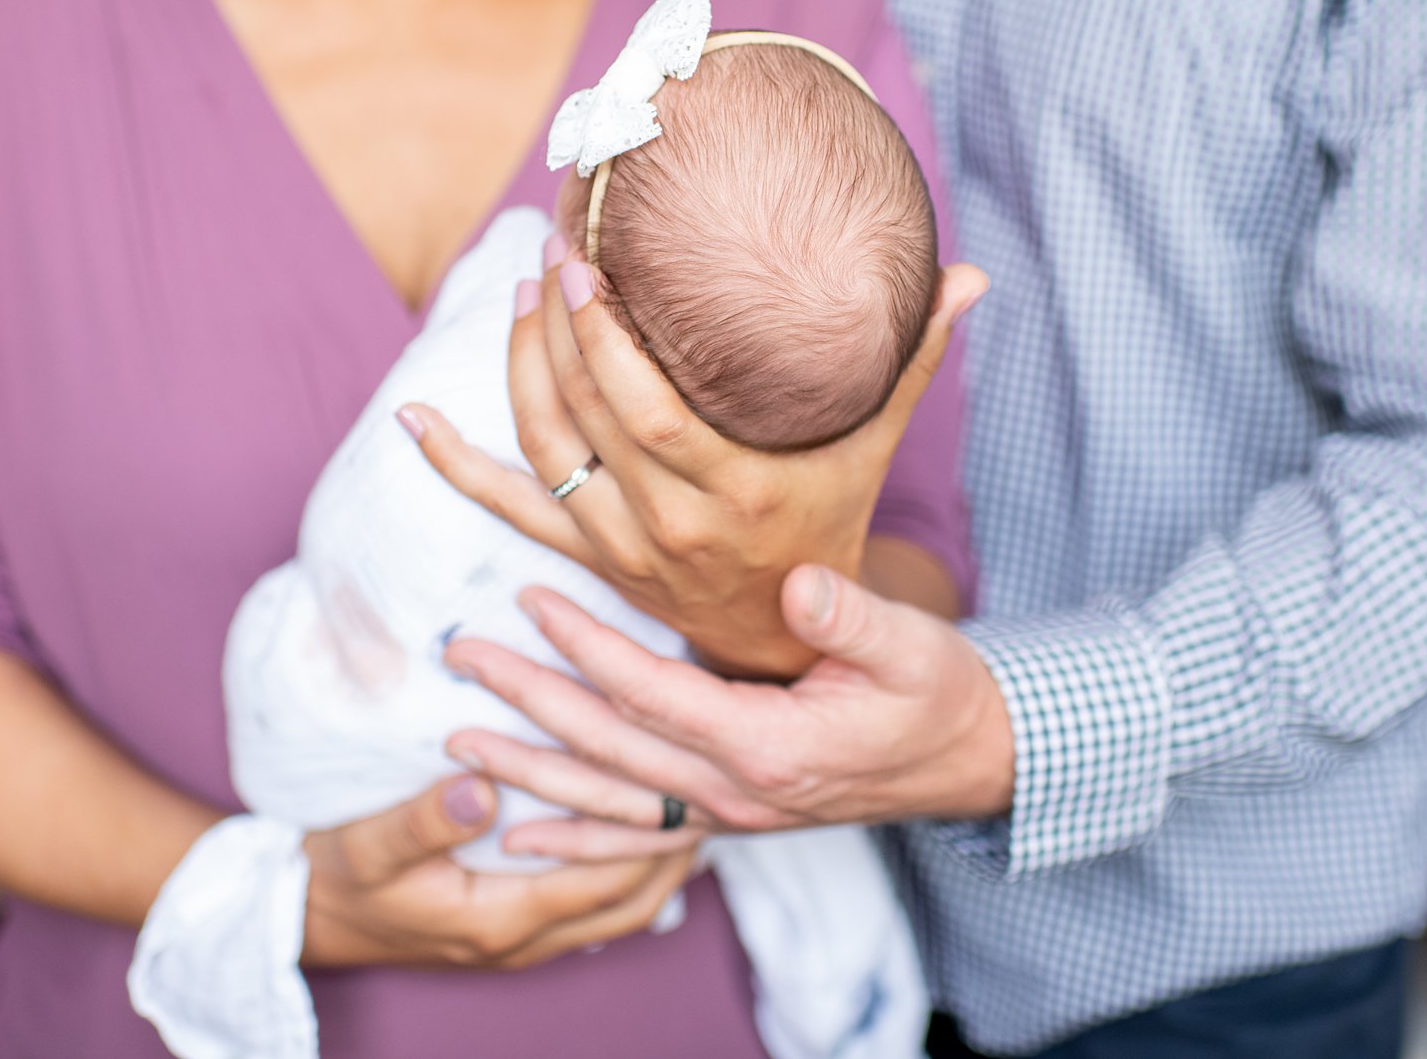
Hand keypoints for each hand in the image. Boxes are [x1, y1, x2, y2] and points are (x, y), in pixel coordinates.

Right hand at [299, 773, 696, 970]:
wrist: (303, 919)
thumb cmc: (338, 878)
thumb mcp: (370, 844)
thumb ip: (425, 818)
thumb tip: (481, 786)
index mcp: (503, 919)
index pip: (606, 878)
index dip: (653, 834)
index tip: (693, 784)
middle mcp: (525, 940)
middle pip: (632, 904)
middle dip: (676, 854)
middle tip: (718, 796)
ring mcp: (521, 941)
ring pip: (618, 911)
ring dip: (656, 865)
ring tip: (692, 809)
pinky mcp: (512, 929)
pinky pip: (590, 906)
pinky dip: (622, 872)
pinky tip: (633, 830)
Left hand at [400, 240, 986, 677]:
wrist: (792, 644)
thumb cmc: (834, 523)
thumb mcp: (872, 448)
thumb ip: (911, 362)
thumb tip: (968, 275)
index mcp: (737, 498)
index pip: (645, 409)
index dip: (601, 336)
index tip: (583, 265)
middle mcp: (667, 530)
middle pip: (585, 420)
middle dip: (555, 329)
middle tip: (550, 252)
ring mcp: (617, 550)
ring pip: (542, 453)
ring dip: (516, 371)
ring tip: (519, 297)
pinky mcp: (587, 558)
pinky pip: (508, 508)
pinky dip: (456, 465)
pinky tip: (413, 419)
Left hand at [441, 565, 1015, 859]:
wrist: (968, 761)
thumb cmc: (938, 693)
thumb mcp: (910, 646)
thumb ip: (851, 619)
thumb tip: (797, 584)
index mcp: (769, 745)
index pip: (651, 692)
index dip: (586, 645)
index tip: (531, 596)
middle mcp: (737, 793)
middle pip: (609, 747)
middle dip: (529, 701)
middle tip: (462, 657)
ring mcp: (730, 816)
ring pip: (607, 802)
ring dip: (529, 772)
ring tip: (458, 743)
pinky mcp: (730, 820)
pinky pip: (637, 842)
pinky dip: (574, 842)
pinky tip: (519, 835)